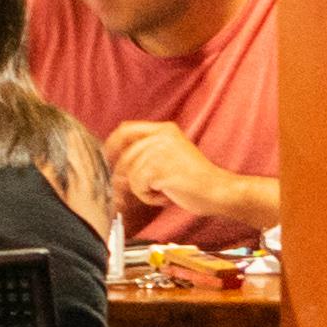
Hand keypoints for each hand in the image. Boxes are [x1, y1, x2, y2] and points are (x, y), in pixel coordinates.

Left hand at [115, 121, 230, 214]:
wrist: (218, 191)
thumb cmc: (196, 180)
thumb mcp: (170, 157)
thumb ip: (146, 156)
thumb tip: (115, 171)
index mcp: (164, 129)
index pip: (126, 130)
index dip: (112, 145)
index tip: (107, 159)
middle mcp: (161, 136)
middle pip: (126, 156)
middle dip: (127, 177)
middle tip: (144, 190)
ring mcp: (159, 150)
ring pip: (131, 174)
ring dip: (144, 190)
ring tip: (165, 192)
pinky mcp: (158, 168)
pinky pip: (138, 186)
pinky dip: (149, 197)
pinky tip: (166, 196)